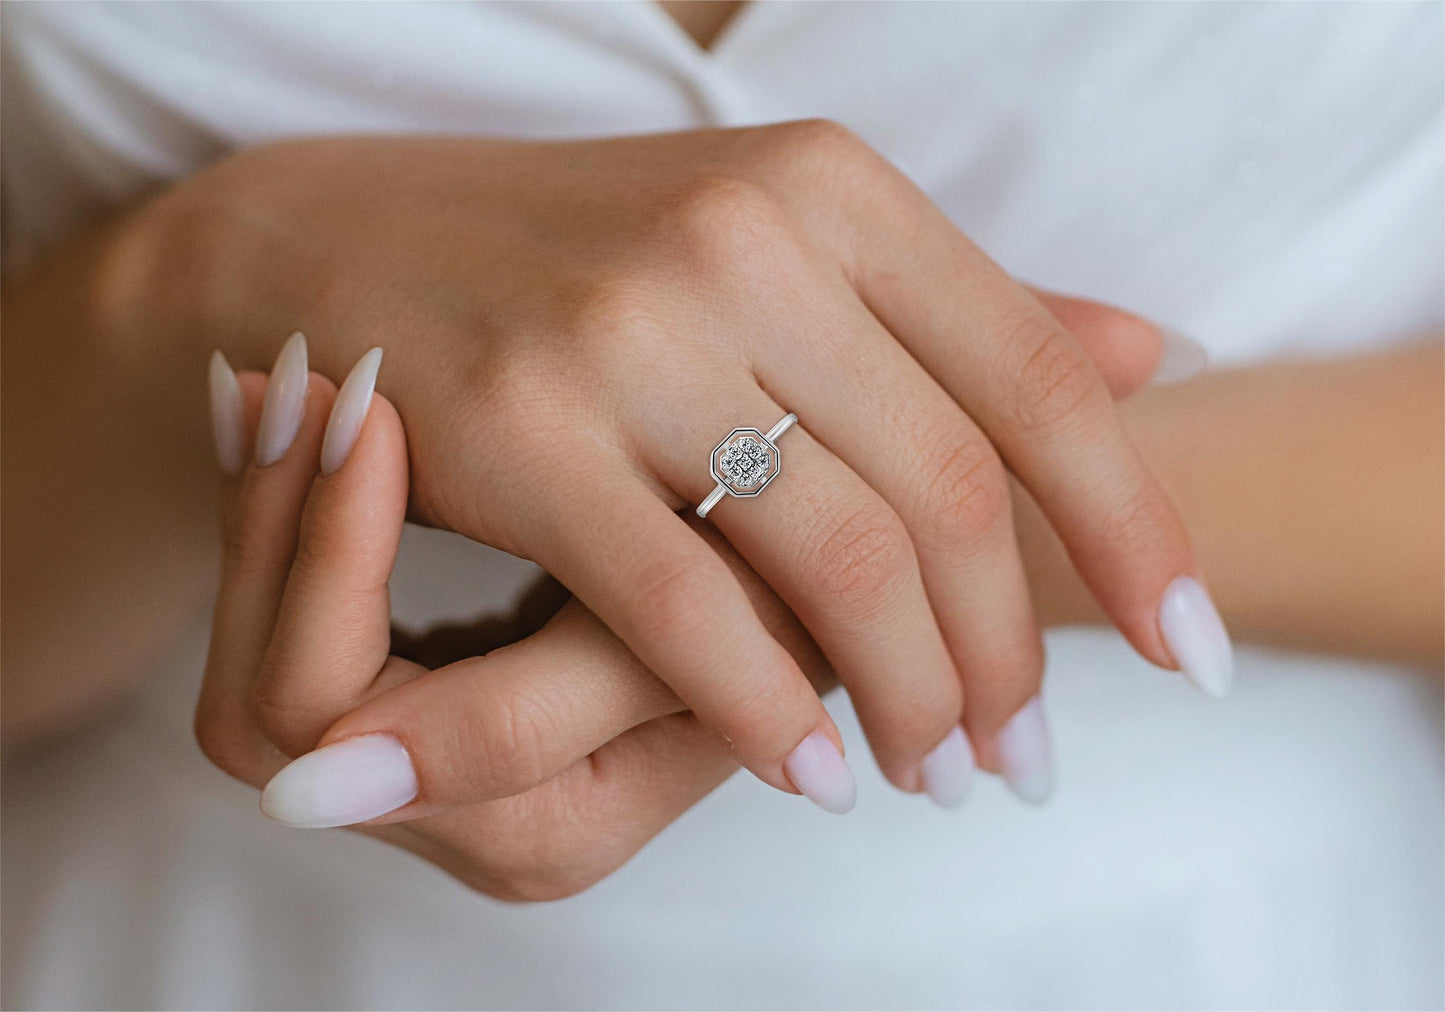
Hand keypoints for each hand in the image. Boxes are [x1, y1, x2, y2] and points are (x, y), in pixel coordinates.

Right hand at [160, 121, 1227, 808]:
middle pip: (949, 490)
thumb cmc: (580, 262)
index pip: (1035, 377)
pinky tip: (807, 775)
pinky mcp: (518, 428)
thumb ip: (956, 312)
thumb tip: (1150, 356)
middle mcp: (743, 238)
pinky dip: (764, 711)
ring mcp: (624, 329)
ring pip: (837, 559)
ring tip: (933, 772)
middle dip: (1009, 653)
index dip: (1136, 527)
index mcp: (829, 187)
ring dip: (907, 697)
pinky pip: (685, 606)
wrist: (340, 242)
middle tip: (1027, 757)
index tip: (1190, 649)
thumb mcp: (781, 246)